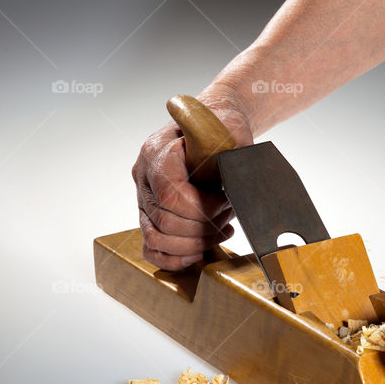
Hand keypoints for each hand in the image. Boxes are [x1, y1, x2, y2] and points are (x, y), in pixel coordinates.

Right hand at [133, 103, 252, 270]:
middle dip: (203, 228)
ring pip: (156, 238)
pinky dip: (173, 257)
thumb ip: (231, 154)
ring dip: (193, 244)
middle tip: (227, 218)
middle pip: (165, 221)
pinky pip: (150, 247)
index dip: (203, 209)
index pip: (171, 195)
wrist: (210, 125)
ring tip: (219, 231)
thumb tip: (240, 179)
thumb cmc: (219, 128)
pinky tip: (199, 252)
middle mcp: (144, 175)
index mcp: (157, 151)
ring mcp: (143, 197)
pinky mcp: (148, 215)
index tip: (225, 203)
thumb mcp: (229, 132)